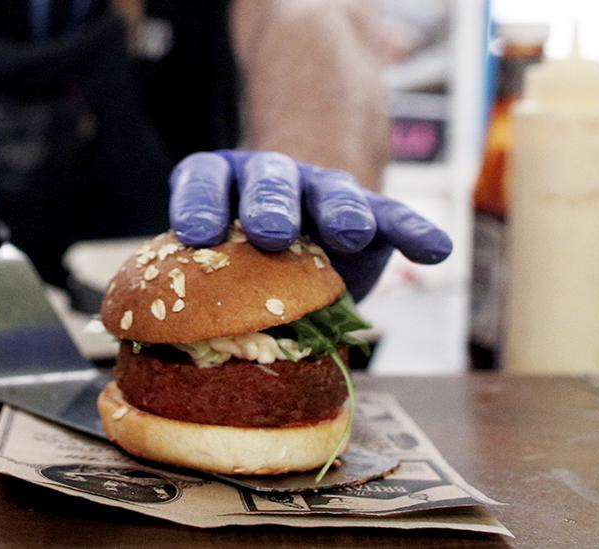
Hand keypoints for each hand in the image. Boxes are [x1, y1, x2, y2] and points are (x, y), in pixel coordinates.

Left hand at [169, 150, 451, 299]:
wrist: (296, 238)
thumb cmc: (237, 268)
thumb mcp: (211, 274)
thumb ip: (197, 294)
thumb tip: (164, 356)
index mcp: (220, 185)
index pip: (204, 180)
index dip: (199, 203)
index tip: (195, 232)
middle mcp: (267, 178)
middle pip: (269, 181)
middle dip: (270, 205)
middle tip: (270, 233)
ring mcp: (320, 189)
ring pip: (330, 191)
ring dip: (341, 210)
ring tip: (350, 233)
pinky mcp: (369, 210)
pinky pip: (392, 215)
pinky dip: (413, 230)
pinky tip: (435, 251)